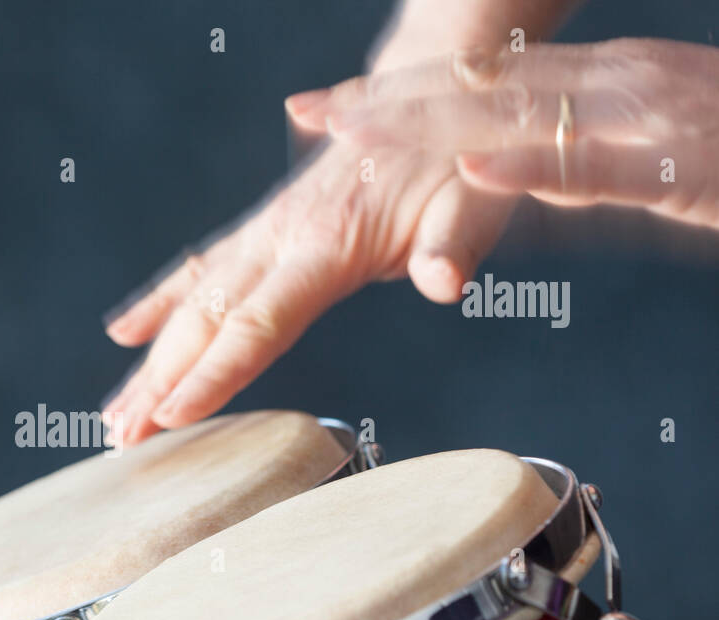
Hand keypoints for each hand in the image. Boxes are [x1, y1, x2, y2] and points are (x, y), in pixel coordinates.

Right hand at [102, 137, 514, 446]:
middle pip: (204, 321)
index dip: (213, 373)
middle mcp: (279, 238)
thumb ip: (452, 243)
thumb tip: (443, 283)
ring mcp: (263, 232)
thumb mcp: (472, 200)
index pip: (258, 323)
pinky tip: (124, 333)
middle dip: (158, 383)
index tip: (171, 416)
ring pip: (189, 303)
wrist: (425, 96)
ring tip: (114, 414)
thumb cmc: (455, 160)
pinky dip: (158, 302)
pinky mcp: (261, 229)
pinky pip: (198, 269)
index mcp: (327, 243)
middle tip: (121, 438)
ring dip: (148, 361)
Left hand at [305, 40, 718, 227]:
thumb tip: (501, 159)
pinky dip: (531, 165)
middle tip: (312, 115)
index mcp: (600, 80)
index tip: (327, 109)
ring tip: (356, 130)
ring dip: (429, 124)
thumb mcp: (644, 142)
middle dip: (387, 106)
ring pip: (519, 117)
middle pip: (478, 92)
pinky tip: (476, 166)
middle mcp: (612, 85)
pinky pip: (597, 164)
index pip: (477, 84)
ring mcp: (644, 118)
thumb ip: (575, 150)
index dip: (396, 96)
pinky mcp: (680, 162)